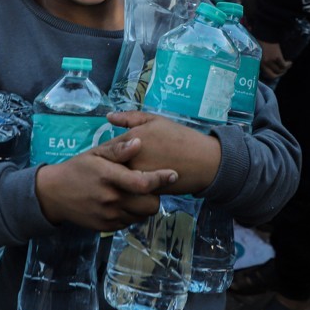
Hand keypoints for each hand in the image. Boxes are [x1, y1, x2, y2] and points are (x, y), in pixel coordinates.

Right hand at [35, 136, 175, 230]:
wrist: (54, 194)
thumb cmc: (78, 168)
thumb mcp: (96, 153)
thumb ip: (118, 149)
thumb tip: (139, 142)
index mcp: (109, 177)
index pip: (143, 183)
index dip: (161, 179)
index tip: (173, 174)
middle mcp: (110, 199)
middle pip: (150, 205)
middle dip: (155, 195)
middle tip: (149, 186)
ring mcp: (108, 216)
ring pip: (142, 215)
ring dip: (144, 205)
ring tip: (136, 193)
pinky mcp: (106, 227)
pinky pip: (130, 222)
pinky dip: (132, 213)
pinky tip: (124, 202)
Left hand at [106, 111, 220, 195]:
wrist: (203, 161)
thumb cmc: (179, 137)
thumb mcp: (155, 120)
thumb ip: (129, 118)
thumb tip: (108, 117)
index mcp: (130, 140)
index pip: (106, 149)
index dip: (108, 152)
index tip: (114, 153)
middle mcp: (130, 160)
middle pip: (109, 166)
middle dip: (111, 166)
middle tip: (120, 164)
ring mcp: (137, 178)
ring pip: (118, 179)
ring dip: (119, 177)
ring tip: (130, 172)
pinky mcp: (145, 191)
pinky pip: (130, 189)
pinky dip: (130, 187)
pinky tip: (138, 181)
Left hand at [258, 40, 290, 80]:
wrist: (264, 33)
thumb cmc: (260, 40)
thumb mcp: (258, 51)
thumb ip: (261, 58)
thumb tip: (264, 63)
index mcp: (259, 62)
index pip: (267, 75)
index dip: (273, 76)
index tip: (276, 73)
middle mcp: (264, 63)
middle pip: (274, 75)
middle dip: (280, 74)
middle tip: (283, 71)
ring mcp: (271, 61)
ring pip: (280, 70)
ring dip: (285, 69)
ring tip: (288, 66)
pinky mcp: (277, 57)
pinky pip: (284, 65)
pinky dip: (288, 65)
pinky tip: (290, 62)